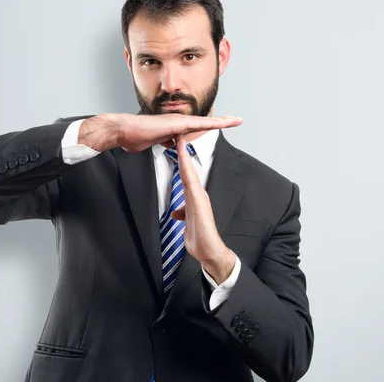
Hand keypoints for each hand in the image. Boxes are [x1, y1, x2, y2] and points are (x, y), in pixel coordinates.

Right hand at [79, 113, 241, 152]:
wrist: (124, 131)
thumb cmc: (134, 137)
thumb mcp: (153, 142)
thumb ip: (164, 141)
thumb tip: (171, 143)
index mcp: (173, 126)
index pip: (195, 126)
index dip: (209, 125)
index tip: (220, 125)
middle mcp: (178, 121)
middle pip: (205, 121)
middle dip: (221, 120)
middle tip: (237, 120)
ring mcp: (178, 121)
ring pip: (206, 121)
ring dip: (222, 121)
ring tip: (237, 120)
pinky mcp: (178, 124)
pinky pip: (200, 124)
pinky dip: (213, 123)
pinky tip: (224, 123)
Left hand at [170, 135, 236, 283]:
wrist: (209, 252)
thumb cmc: (199, 238)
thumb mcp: (186, 223)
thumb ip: (183, 214)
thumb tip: (176, 212)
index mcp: (194, 197)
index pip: (185, 173)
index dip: (179, 158)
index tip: (173, 142)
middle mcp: (197, 193)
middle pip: (187, 167)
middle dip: (182, 150)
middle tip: (177, 130)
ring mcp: (199, 197)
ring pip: (190, 172)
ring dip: (184, 156)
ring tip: (179, 138)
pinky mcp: (200, 203)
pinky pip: (192, 184)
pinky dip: (188, 171)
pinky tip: (183, 162)